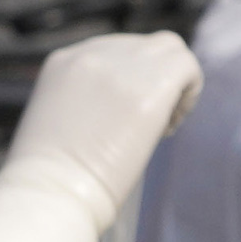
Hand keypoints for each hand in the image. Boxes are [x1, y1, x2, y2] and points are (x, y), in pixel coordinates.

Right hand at [9, 31, 203, 219]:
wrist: (50, 193)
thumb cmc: (50, 180)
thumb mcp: (57, 126)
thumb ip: (84, 106)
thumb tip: (116, 115)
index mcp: (63, 62)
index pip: (113, 53)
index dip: (129, 83)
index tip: (126, 122)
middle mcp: (91, 54)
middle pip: (143, 48)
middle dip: (153, 82)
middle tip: (150, 127)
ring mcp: (121, 66)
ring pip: (169, 50)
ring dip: (175, 84)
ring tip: (164, 126)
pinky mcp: (149, 87)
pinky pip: (187, 67)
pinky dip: (189, 93)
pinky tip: (171, 127)